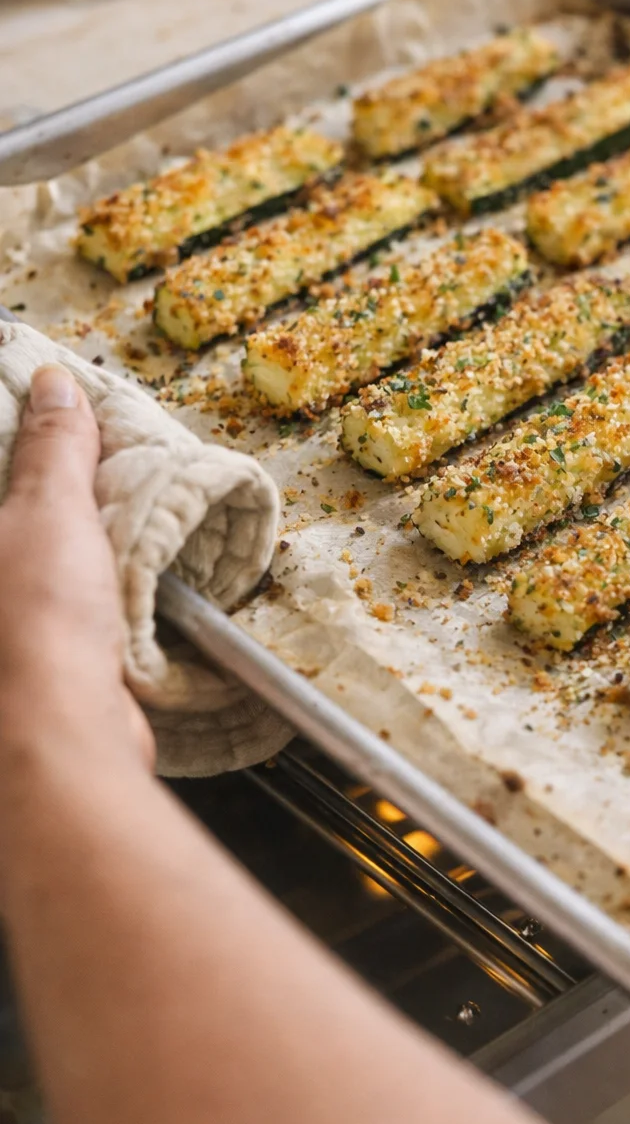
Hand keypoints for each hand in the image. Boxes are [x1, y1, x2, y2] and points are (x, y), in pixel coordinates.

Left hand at [0, 365, 153, 772]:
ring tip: (121, 507)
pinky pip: (63, 597)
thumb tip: (53, 385)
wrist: (59, 738)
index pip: (1, 471)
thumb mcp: (49, 509)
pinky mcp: (30, 659)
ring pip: (38, 556)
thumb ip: (53, 447)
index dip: (24, 438)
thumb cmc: (33, 624)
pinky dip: (94, 579)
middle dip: (55, 487)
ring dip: (82, 534)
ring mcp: (7, 622)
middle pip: (18, 517)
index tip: (59, 415)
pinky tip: (124, 567)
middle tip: (99, 456)